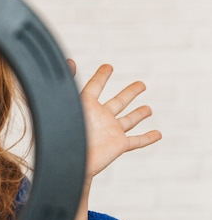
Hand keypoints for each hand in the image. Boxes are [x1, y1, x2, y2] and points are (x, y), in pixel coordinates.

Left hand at [72, 61, 161, 179]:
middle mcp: (100, 117)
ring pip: (129, 120)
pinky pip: (136, 141)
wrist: (67, 159)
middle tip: (141, 84)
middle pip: (118, 101)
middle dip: (130, 93)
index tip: (108, 66)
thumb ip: (67, 81)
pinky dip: (148, 137)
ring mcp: (110, 131)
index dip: (101, 76)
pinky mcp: (118, 144)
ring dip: (139, 114)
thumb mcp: (67, 103)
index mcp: (86, 105)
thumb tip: (69, 60)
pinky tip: (157, 134)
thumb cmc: (62, 132)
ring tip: (148, 109)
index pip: (94, 86)